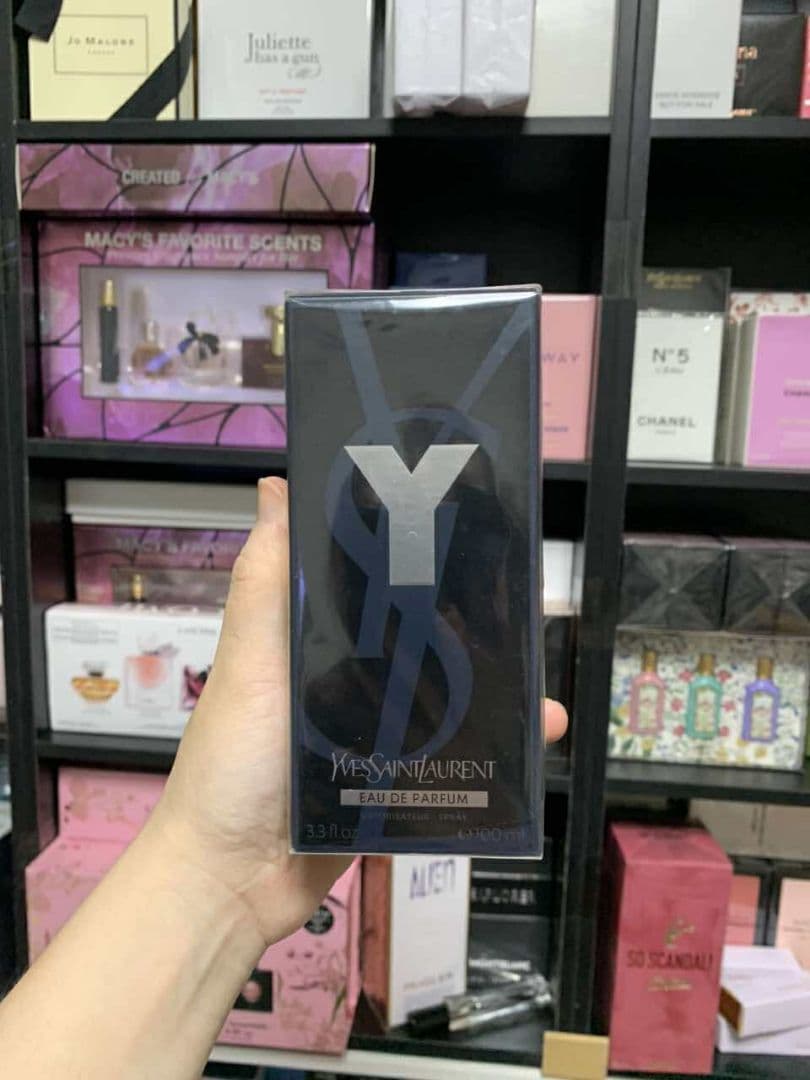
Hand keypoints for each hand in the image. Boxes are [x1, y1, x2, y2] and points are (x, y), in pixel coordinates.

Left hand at [154, 477, 567, 949]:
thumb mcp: (249, 666)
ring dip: (492, 697)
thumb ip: (265, 587)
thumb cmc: (233, 765)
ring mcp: (368, 736)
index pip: (370, 588)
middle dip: (471, 634)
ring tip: (542, 693)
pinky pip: (445, 761)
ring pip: (442, 703)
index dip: (413, 562)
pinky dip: (488, 755)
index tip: (466, 538)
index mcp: (311, 642)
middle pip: (417, 646)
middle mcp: (342, 681)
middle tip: (523, 619)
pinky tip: (531, 744)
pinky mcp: (388, 786)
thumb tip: (275, 487)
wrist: (232, 883)